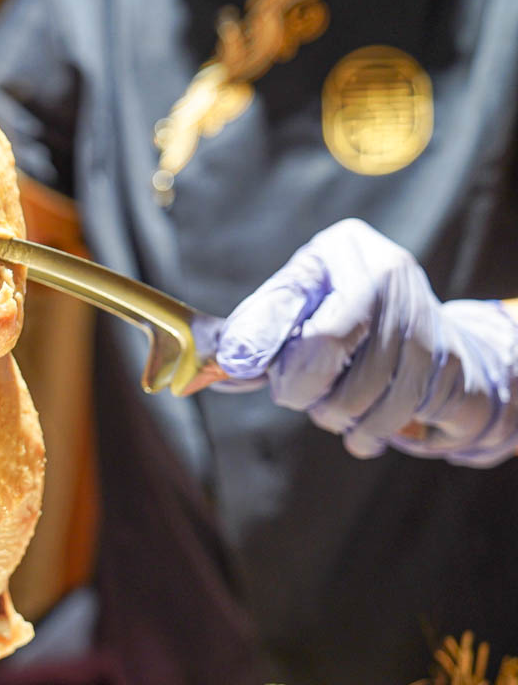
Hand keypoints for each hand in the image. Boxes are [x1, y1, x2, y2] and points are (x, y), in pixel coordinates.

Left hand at [214, 219, 517, 466]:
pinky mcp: (454, 361)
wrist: (406, 317)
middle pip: (350, 380)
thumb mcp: (286, 301)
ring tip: (330, 406)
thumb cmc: (324, 307)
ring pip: (377, 408)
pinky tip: (360, 423)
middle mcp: (394, 276)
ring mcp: (431, 319)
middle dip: (312, 401)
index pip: (322, 340)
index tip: (274, 382)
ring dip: (340, 421)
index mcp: (345, 250)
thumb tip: (230, 363)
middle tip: (303, 393)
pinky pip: (405, 420)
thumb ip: (255, 329)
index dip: (291, 376)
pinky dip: (370, 434)